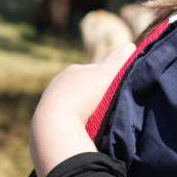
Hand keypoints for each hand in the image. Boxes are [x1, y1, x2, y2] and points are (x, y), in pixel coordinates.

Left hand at [30, 43, 136, 176]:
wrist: (55, 125)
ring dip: (84, 111)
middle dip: (95, 96)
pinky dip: (74, 123)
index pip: (96, 71)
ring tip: (96, 122)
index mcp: (73, 71)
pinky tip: (82, 131)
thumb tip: (131, 45)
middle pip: (84, 88)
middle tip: (109, 109)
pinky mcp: (46, 121)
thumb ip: (118, 62)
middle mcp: (58, 83)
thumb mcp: (107, 76)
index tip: (119, 91)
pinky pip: (66, 120)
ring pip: (74, 105)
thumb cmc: (84, 97)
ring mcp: (49, 103)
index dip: (109, 80)